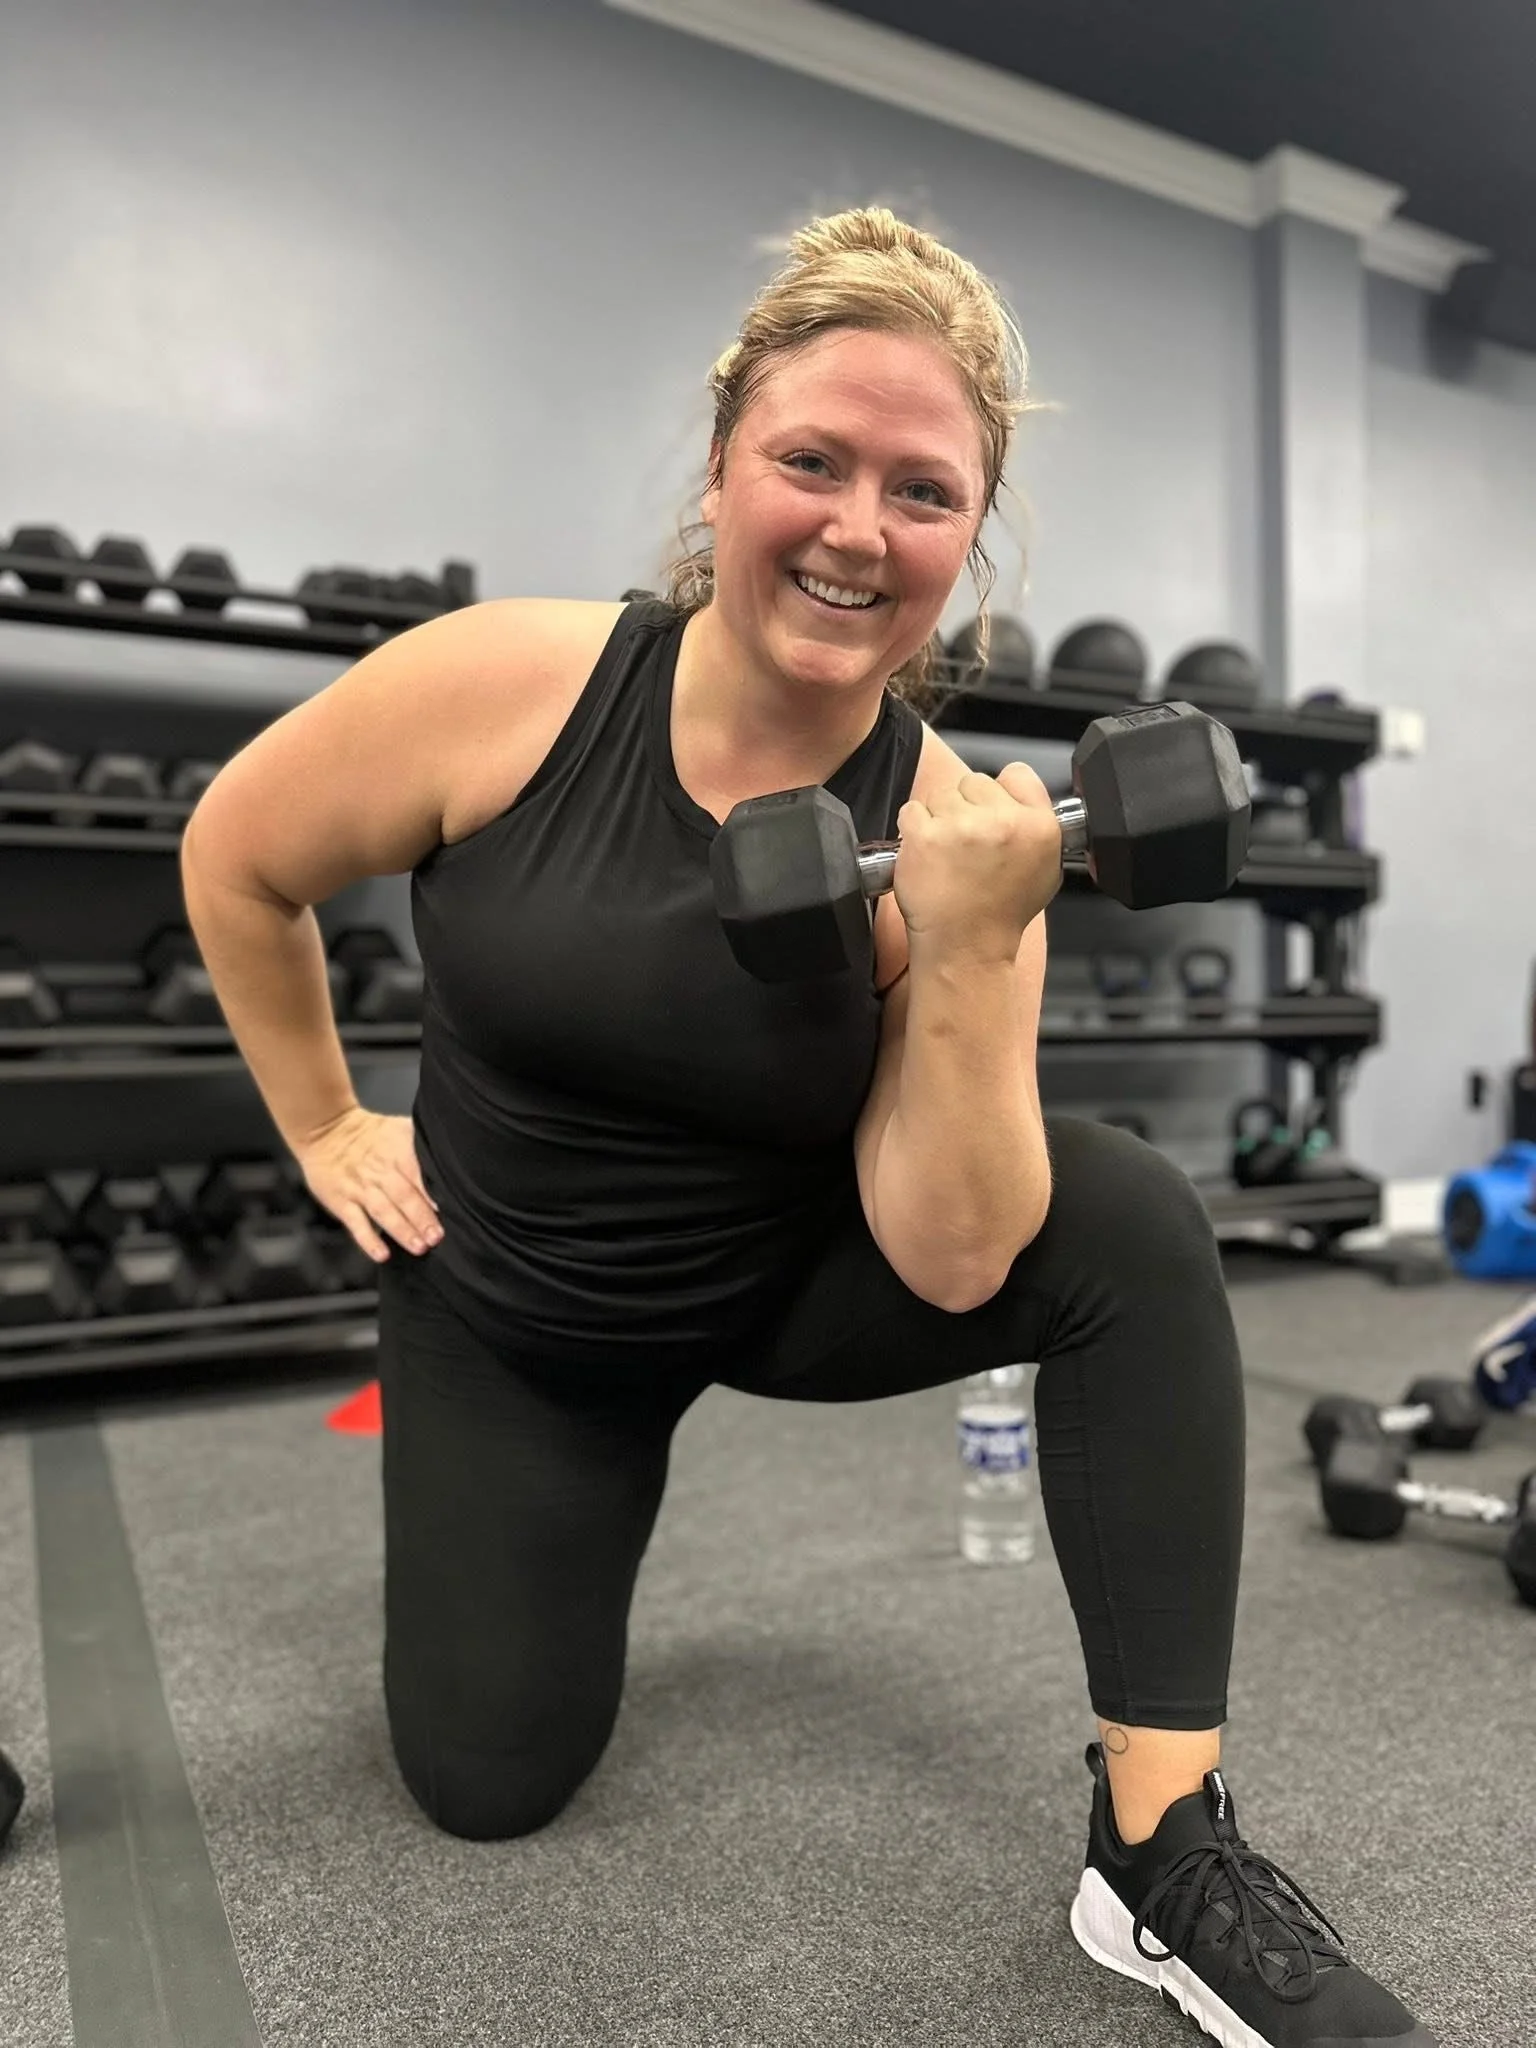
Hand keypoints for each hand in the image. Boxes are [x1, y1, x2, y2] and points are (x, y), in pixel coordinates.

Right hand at [293, 1106, 441, 1262]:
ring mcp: (359, 1189)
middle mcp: (378, 1171)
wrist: (324, 1130)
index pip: (417, 1172)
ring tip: (419, 1246)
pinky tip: (382, 1254)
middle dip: (422, 1218)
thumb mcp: (399, 1127)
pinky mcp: (342, 1203)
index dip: (432, 1191)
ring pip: (383, 1211)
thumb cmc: (368, 1133)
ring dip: (402, 1230)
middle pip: (403, 1196)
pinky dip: (368, 1240)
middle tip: (437, 1236)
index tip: (450, 1208)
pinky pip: (356, 1224)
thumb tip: (454, 1157)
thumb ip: (423, 1144)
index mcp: (396, 1151)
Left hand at [892, 761, 1061, 962]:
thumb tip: (1020, 799)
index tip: (990, 812)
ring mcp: (962, 827)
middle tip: (966, 845)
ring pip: (941, 794)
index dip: (999, 792)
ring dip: (938, 818)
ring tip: (947, 856)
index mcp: (1039, 826)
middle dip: (966, 807)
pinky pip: (912, 811)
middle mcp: (1004, 822)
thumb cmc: (1000, 915)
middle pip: (974, 782)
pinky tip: (928, 857)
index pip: (1017, 774)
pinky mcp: (925, 836)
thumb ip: (1037, 826)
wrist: (967, 947)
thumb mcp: (1045, 869)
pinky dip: (913, 830)